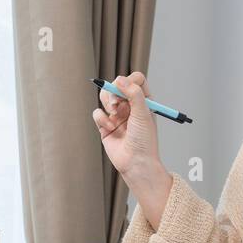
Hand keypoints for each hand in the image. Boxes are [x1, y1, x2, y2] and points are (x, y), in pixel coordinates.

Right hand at [93, 72, 171, 205]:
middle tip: (116, 103)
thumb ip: (134, 93)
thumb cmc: (144, 141)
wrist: (135, 163)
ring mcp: (117, 116)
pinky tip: (110, 128)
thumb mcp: (143, 113)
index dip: (128, 80)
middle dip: (114, 91)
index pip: (135, 79)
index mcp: (144, 101)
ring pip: (104, 97)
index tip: (124, 88)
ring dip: (107, 102)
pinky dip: (101, 119)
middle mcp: (130, 106)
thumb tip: (120, 79)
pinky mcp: (105, 126)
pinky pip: (97, 113)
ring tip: (114, 114)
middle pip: (117, 85)